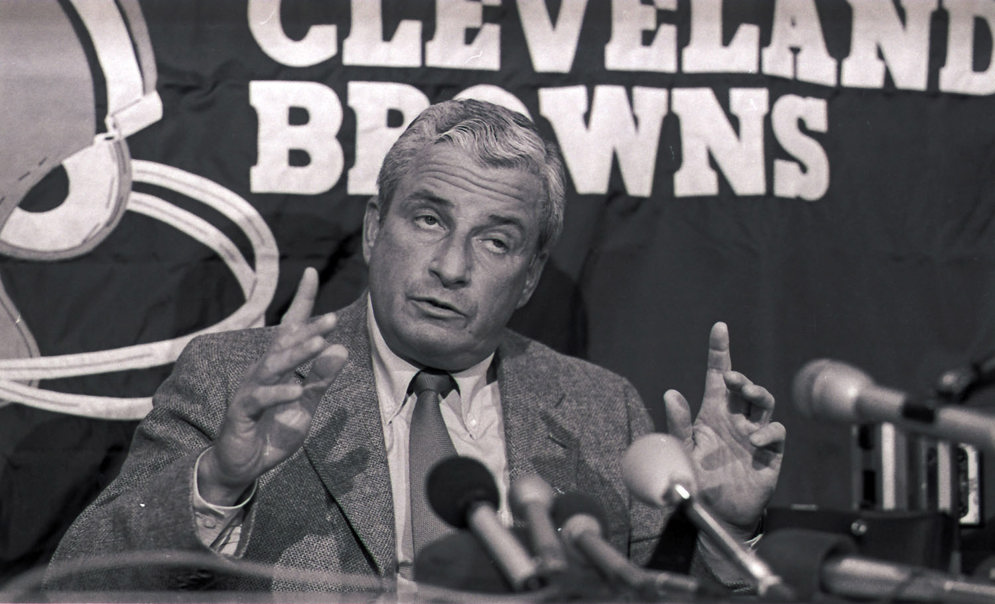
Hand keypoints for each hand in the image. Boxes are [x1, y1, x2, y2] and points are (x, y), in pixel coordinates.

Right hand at [198, 267, 347, 503]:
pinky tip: (296, 390)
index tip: (312, 273)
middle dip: (308, 330)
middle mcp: (262, 371)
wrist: (244, 465)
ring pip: (272, 366)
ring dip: (296, 355)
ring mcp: (250, 390)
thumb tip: (342, 350)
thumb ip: (321, 380)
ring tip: (319, 344)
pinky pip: (259, 399)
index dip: (302, 301)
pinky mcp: (241, 413)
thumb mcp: (305, 405)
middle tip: (333, 319)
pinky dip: (279, 393)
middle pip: (285, 344)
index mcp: (279, 366)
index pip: (291, 327)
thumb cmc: (273, 429)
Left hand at [663, 322, 784, 537]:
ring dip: (757, 393)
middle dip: (740, 377)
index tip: (719, 327)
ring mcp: (754, 434)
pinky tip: (755, 441)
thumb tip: (671, 393)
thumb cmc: (698, 481)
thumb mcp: (682, 452)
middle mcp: (735, 420)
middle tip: (731, 379)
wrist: (718, 514)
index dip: (719, 351)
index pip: (717, 376)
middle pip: (743, 387)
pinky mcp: (770, 453)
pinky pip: (776, 433)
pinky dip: (768, 431)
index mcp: (712, 414)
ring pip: (763, 402)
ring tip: (745, 394)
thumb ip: (678, 424)